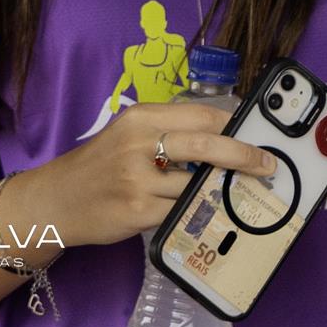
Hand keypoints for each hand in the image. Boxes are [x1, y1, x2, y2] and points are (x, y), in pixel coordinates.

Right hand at [34, 101, 276, 247]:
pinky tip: (198, 212)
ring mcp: (138, 179)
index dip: (234, 125)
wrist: (59, 199)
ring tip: (231, 193)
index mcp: (141, 118)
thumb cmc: (101, 166)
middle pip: (206, 144)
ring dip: (218, 190)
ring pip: (197, 184)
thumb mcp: (128, 136)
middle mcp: (139, 143)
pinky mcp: (139, 211)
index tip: (257, 136)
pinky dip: (195, 212)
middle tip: (267, 166)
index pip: (200, 114)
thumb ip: (169, 133)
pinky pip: (182, 211)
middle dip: (244, 155)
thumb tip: (224, 140)